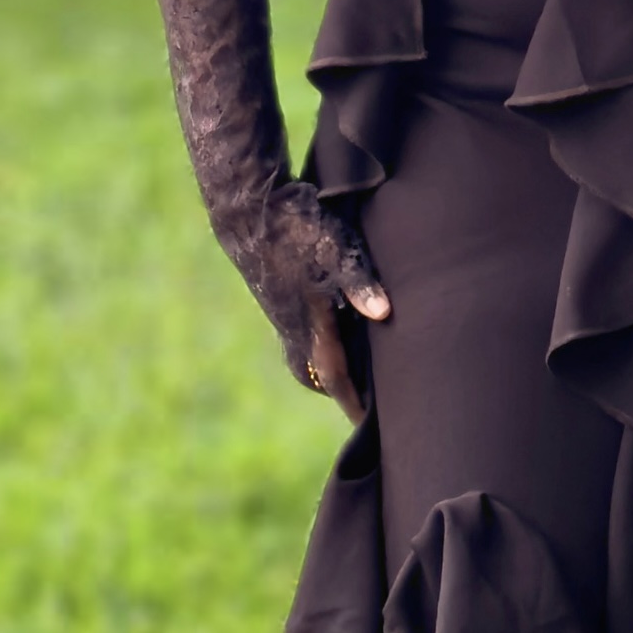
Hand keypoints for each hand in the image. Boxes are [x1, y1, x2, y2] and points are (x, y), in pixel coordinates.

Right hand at [210, 175, 390, 418]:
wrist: (247, 207)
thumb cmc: (296, 226)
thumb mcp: (335, 250)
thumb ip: (360, 282)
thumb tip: (384, 313)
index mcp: (309, 322)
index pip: (334, 375)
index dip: (352, 400)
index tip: (365, 424)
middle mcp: (292, 325)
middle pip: (316, 372)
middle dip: (339, 389)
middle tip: (363, 401)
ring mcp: (280, 311)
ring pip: (304, 352)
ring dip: (326, 365)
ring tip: (353, 369)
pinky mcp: (275, 296)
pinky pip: (298, 332)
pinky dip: (316, 341)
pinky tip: (332, 326)